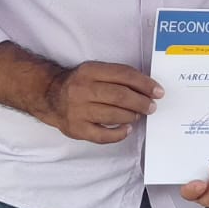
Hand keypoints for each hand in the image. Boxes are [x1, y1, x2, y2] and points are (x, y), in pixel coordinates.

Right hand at [39, 61, 162, 143]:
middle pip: (120, 96)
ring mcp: (78, 111)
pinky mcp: (77, 129)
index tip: (158, 91)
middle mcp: (82, 90)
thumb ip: (118, 76)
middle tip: (151, 106)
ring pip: (114, 115)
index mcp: (90, 71)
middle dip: (141, 102)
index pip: (124, 75)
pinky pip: (103, 136)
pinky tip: (126, 129)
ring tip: (137, 115)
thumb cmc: (81, 83)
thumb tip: (148, 88)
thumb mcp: (95, 71)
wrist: (51, 96)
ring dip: (132, 116)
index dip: (145, 84)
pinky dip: (119, 133)